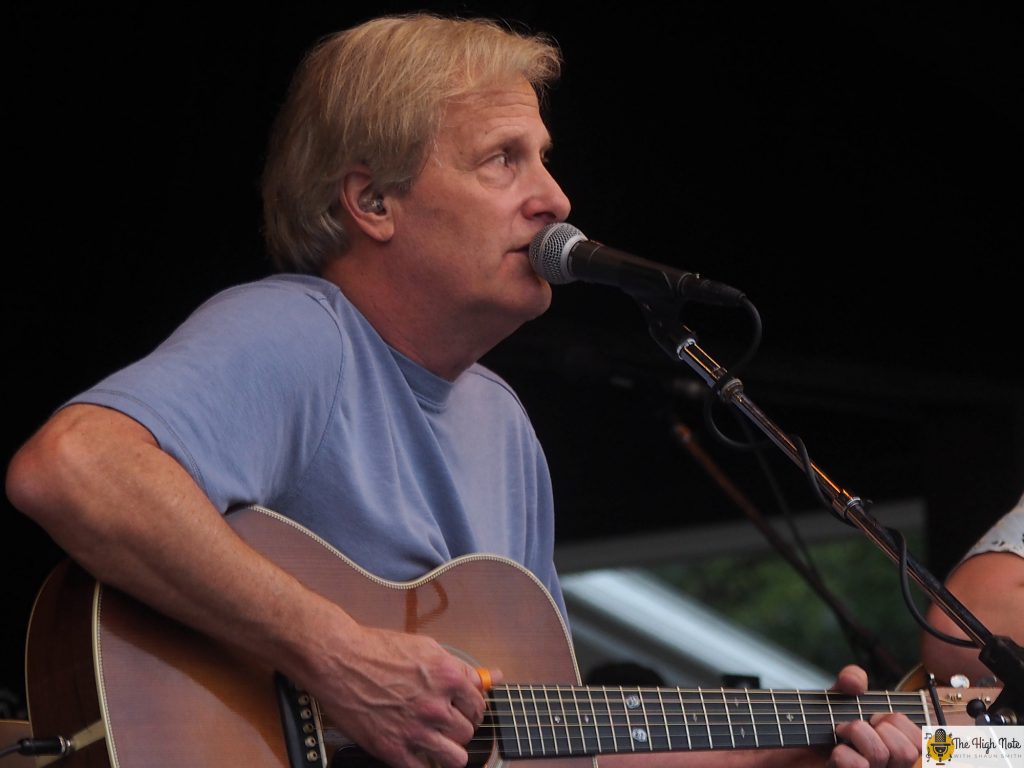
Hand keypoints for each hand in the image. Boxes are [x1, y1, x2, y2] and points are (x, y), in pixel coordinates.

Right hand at [311, 623, 500, 767]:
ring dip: (450, 752)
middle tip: (446, 723)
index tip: (463, 709)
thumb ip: (459, 666)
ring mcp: (416, 730)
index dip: (471, 707)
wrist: (338, 660)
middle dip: (459, 728)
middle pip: (468, 731)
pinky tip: (417, 753)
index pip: (479, 704)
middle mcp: (437, 705)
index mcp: (448, 677)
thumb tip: (491, 676)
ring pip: (456, 758)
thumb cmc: (377, 649)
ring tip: (439, 744)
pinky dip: (424, 764)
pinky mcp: (393, 749)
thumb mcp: (426, 647)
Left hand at [826, 666, 920, 767]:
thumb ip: (850, 682)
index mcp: (892, 748)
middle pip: (908, 752)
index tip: (876, 716)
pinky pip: (856, 766)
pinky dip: (841, 753)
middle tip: (857, 723)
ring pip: (881, 754)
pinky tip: (832, 752)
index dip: (900, 722)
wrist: (790, 741)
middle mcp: (887, 767)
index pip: (921, 741)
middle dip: (880, 728)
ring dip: (856, 733)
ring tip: (839, 731)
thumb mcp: (836, 697)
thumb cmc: (816, 725)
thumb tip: (855, 681)